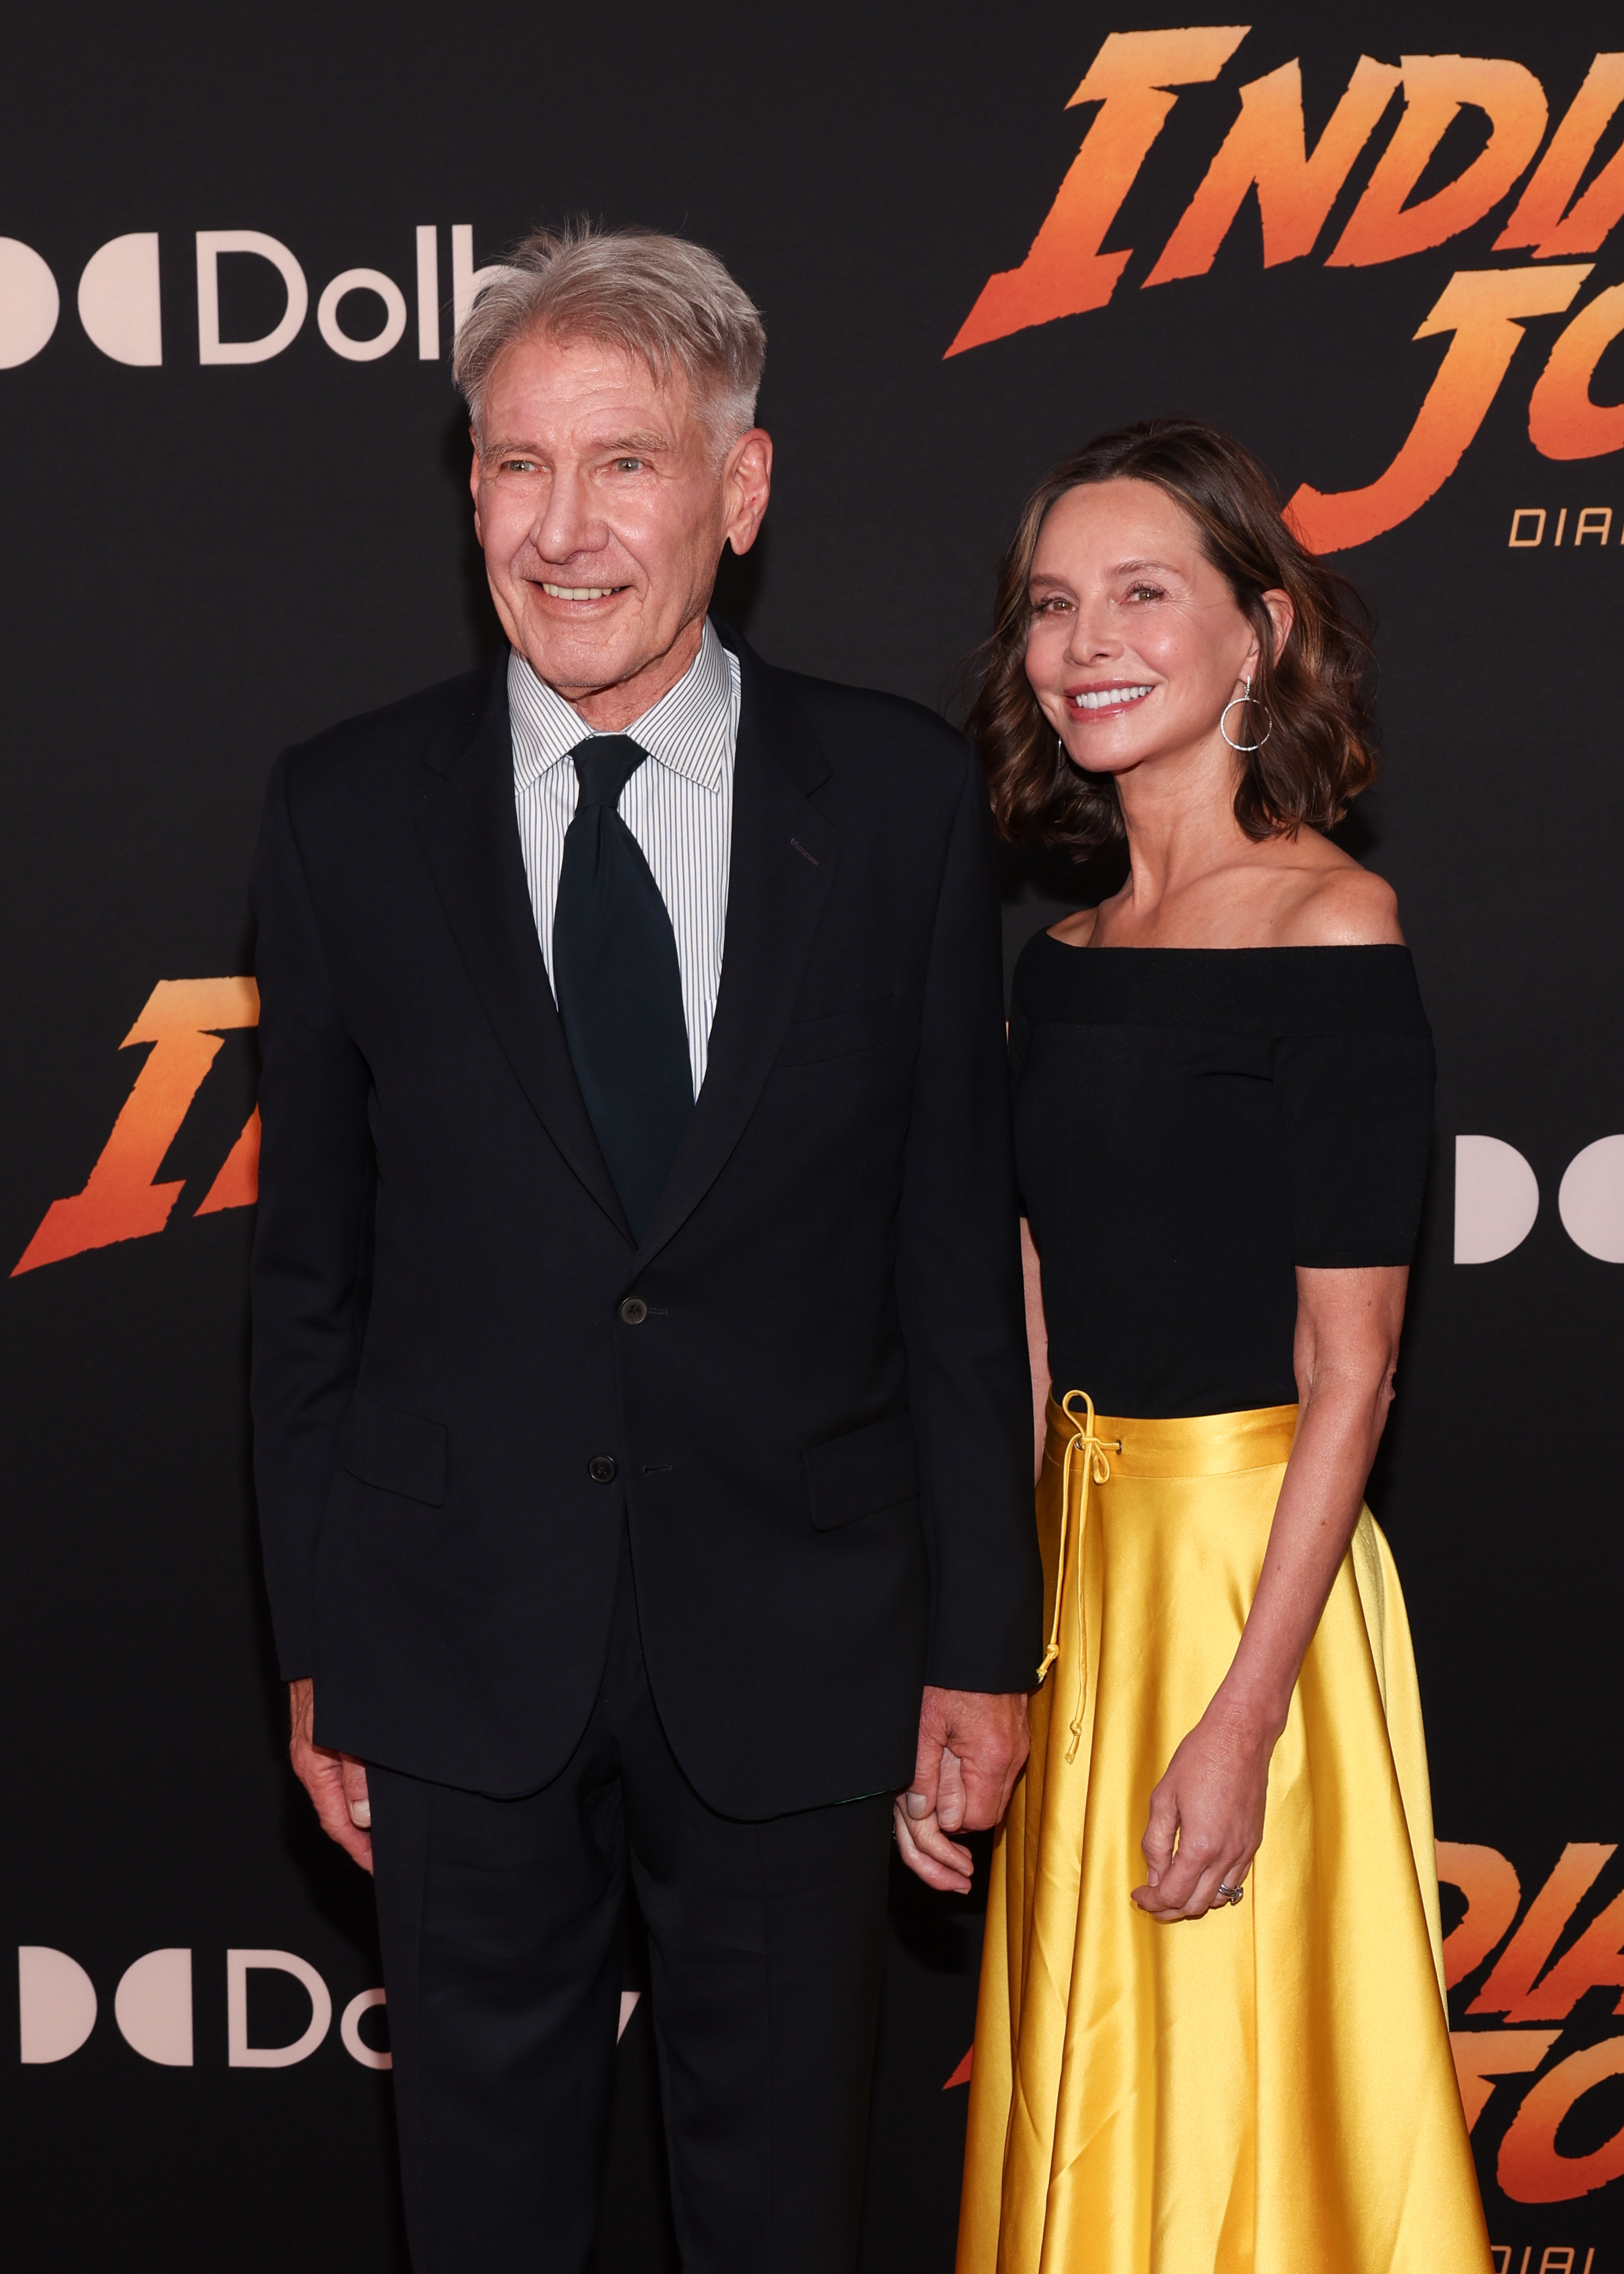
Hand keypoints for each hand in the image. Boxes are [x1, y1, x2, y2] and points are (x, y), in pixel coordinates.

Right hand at [288, 1678, 372, 1873]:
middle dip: (361, 1837)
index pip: (337, 1823)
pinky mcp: (321, 1733)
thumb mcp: (353, 1734)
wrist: (325, 1642)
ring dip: (359, 1813)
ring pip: (338, 1792)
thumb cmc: (336, 1684)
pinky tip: (372, 1789)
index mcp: (314, 1768)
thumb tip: (363, 1818)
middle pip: (336, 1812)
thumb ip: (358, 1776)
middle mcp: (309, 1761)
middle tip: (387, 1853)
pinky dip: (355, 1789)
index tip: (379, 1867)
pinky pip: (337, 1772)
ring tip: (384, 1828)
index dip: (359, 1850)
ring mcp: (313, 1747)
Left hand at [892, 1685, 1029, 1894]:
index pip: (976, 1820)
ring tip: (945, 1766)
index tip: (928, 1801)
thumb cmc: (951, 1677)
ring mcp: (1019, 1748)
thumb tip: (920, 1812)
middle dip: (961, 1809)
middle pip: (989, 1813)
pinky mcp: (1018, 1738)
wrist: (979, 1642)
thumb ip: (922, 1773)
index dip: (948, 1818)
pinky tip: (960, 1753)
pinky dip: (980, 1773)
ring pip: (996, 1794)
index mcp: (990, 1758)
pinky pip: (1001, 1773)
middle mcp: (1012, 1758)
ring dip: (970, 1791)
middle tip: (935, 1786)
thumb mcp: (925, 1725)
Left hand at [1131, 1703, 1273, 1920]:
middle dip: (1169, 1907)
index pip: (1174, 1894)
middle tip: (1151, 1896)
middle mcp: (1226, 1855)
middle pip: (1195, 1904)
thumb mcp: (1163, 1797)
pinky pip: (1235, 1882)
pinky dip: (1215, 1889)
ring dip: (1193, 1900)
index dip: (1152, 1900)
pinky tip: (1200, 1876)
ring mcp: (1244, 1851)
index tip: (1138, 1894)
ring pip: (1218, 1898)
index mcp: (1200, 1846)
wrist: (1240, 1737)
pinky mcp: (1254, 1843)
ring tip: (1172, 1887)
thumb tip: (1153, 1875)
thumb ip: (1155, 1842)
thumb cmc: (1200, 1759)